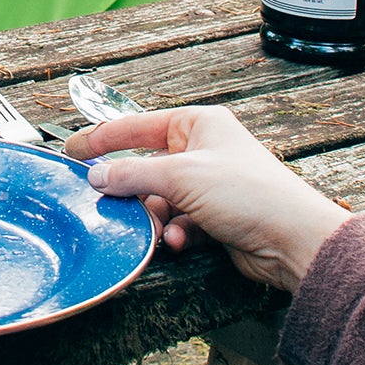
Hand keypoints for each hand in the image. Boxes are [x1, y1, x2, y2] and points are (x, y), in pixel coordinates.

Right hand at [67, 106, 353, 292]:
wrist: (291, 239)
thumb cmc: (249, 193)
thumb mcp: (181, 176)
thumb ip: (133, 174)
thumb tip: (97, 176)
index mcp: (199, 125)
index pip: (139, 125)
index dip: (103, 137)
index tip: (73, 150)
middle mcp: (204, 151)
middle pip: (148, 167)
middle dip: (134, 190)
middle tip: (108, 201)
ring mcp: (210, 185)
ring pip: (161, 200)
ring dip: (158, 218)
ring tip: (162, 228)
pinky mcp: (215, 217)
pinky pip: (179, 222)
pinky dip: (177, 232)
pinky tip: (184, 240)